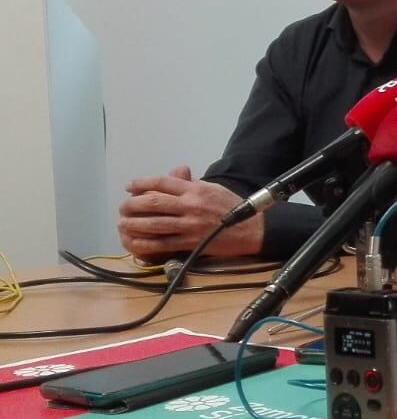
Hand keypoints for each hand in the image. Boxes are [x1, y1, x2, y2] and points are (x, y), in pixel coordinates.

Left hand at [117, 166, 264, 260]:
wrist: (252, 229)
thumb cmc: (232, 206)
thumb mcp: (213, 188)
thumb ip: (191, 183)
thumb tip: (174, 174)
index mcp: (195, 190)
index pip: (162, 182)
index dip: (141, 183)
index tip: (129, 186)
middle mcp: (190, 206)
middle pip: (153, 202)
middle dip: (132, 204)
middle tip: (124, 207)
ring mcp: (190, 226)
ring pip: (154, 224)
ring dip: (134, 224)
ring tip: (123, 224)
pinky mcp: (191, 243)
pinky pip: (162, 243)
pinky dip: (145, 243)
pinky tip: (134, 242)